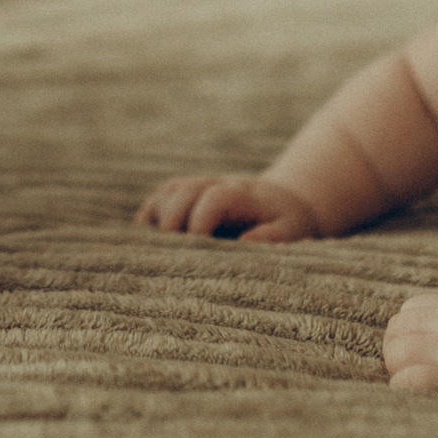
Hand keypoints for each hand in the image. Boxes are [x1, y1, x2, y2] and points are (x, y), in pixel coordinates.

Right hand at [136, 174, 323, 240]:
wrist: (283, 201)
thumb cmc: (287, 223)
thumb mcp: (293, 232)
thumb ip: (273, 237)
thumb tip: (244, 243)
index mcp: (245, 194)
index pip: (215, 197)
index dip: (200, 220)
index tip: (196, 247)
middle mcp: (219, 183)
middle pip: (186, 190)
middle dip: (174, 219)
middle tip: (170, 253)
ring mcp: (202, 186)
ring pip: (172, 190)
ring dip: (160, 213)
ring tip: (155, 246)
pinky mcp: (189, 194)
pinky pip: (164, 194)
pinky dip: (152, 210)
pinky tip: (145, 230)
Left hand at [384, 292, 437, 401]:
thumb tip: (426, 329)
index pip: (410, 309)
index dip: (407, 330)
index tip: (417, 349)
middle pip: (397, 330)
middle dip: (396, 351)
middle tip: (410, 370)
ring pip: (398, 351)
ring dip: (398, 369)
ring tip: (413, 383)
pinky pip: (412, 378)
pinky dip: (404, 385)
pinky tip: (413, 393)